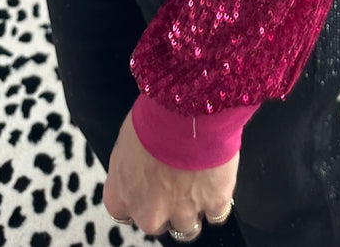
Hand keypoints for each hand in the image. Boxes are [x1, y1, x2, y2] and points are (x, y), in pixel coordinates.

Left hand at [103, 107, 239, 238]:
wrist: (186, 112)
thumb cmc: (153, 118)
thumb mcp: (128, 141)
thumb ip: (131, 167)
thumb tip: (140, 167)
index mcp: (122, 196)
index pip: (124, 214)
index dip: (140, 200)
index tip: (148, 188)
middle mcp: (149, 213)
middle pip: (158, 224)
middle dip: (167, 207)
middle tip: (177, 180)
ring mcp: (182, 214)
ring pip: (188, 227)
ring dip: (193, 208)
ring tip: (199, 180)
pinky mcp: (213, 205)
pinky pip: (217, 214)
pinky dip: (217, 199)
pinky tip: (216, 179)